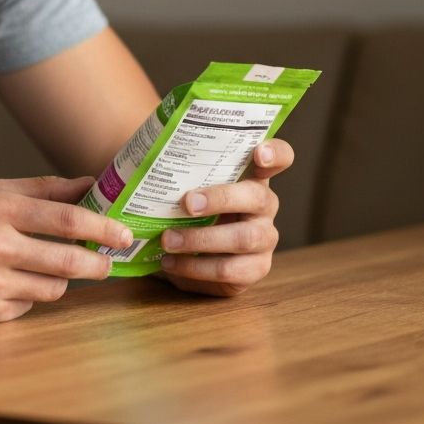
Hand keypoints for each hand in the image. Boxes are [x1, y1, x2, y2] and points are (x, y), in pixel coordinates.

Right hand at [0, 176, 132, 322]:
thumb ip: (41, 188)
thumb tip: (90, 183)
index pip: (65, 218)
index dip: (102, 226)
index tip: (124, 232)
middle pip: (68, 260)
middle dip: (98, 262)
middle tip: (110, 260)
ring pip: (53, 286)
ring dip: (61, 277)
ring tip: (47, 264)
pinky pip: (29, 305)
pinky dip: (29, 293)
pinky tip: (10, 280)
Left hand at [158, 140, 294, 296]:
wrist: (181, 247)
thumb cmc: (182, 204)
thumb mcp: (182, 183)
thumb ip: (179, 169)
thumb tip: (144, 157)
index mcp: (250, 175)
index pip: (279, 157)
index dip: (275, 154)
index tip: (258, 153)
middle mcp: (263, 205)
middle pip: (257, 197)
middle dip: (221, 198)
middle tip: (187, 203)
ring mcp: (263, 238)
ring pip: (244, 238)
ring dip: (201, 239)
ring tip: (167, 240)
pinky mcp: (254, 269)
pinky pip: (229, 271)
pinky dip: (195, 268)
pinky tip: (169, 262)